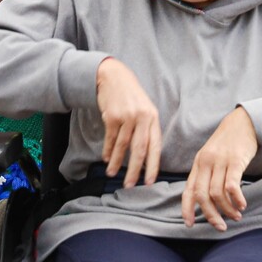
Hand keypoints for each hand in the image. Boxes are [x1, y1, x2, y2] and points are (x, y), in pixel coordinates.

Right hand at [96, 57, 162, 186]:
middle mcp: (142, 118)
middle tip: (130, 185)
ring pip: (122, 146)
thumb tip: (146, 156)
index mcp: (153, 118)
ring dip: (117, 162)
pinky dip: (108, 151)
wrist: (114, 76)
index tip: (149, 181)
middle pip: (139, 150)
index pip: (155, 146)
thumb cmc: (131, 96)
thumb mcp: (145, 109)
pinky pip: (110, 139)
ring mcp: (126, 117)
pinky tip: (106, 159)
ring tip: (113, 174)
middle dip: (135, 170)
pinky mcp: (112, 116)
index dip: (153, 165)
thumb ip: (147, 129)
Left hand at [183, 106, 258, 229]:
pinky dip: (236, 198)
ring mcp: (220, 161)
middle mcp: (206, 163)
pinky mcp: (235, 160)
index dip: (187, 209)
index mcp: (198, 164)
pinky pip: (232, 185)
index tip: (190, 225)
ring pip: (217, 193)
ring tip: (236, 216)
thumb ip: (206, 175)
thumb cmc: (227, 143)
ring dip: (227, 209)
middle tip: (221, 226)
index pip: (188, 190)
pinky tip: (242, 205)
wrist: (243, 122)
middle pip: (202, 195)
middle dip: (210, 215)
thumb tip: (204, 200)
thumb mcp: (210, 156)